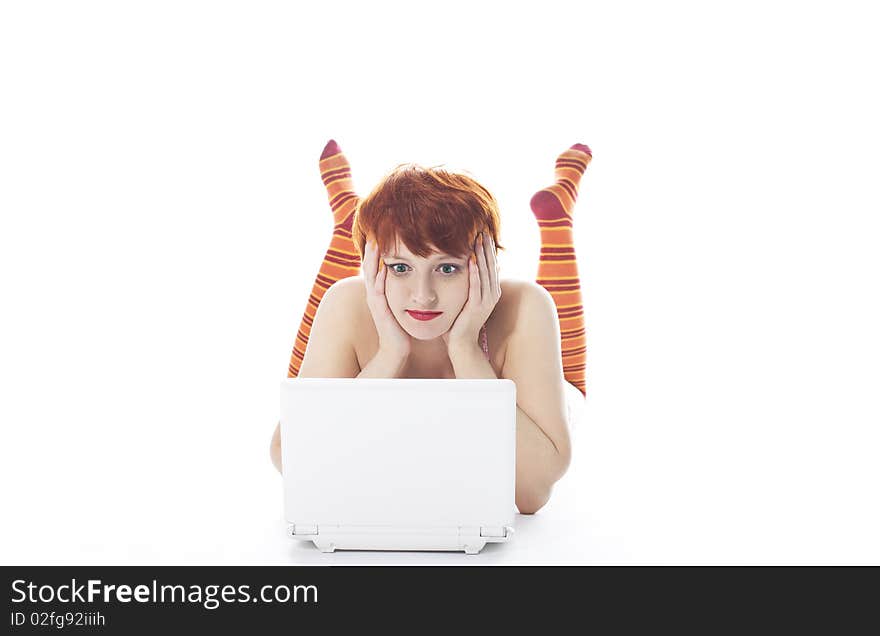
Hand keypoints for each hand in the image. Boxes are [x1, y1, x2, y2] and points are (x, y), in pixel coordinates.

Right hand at [362, 239, 412, 359]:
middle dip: (371, 250)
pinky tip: (384, 268)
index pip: (375, 267)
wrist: (396, 349)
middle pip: (369, 267)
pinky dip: (380, 279)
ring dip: (373, 260)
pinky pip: (379, 292)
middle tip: (373, 232)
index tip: (379, 234)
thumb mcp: (398, 304)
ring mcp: (376, 303)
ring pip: (371, 277)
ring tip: (375, 244)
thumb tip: (404, 277)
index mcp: (378, 292)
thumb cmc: (400, 327)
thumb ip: (398, 291)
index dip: (376, 252)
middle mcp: (374, 295)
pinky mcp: (381, 311)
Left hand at [442, 231, 501, 353]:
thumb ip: (472, 284)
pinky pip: (476, 285)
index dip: (488, 249)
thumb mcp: (468, 298)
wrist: (461, 343)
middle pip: (491, 265)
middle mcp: (492, 295)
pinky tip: (471, 258)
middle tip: (482, 229)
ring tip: (478, 239)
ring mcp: (486, 301)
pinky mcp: (477, 306)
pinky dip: (474, 271)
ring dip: (481, 255)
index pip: (491, 265)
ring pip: (485, 273)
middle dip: (486, 247)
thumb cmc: (460, 321)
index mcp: (491, 291)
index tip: (483, 233)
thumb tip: (473, 268)